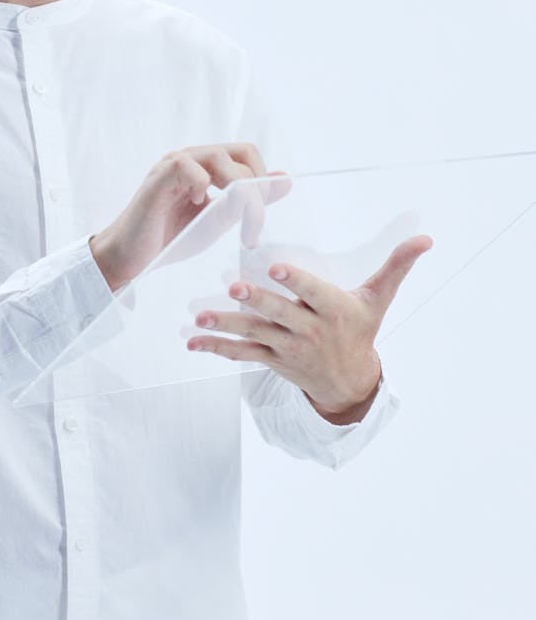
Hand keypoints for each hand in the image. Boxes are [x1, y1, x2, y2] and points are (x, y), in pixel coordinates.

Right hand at [89, 142, 289, 291]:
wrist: (130, 257)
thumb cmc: (169, 237)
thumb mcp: (219, 219)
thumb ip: (248, 200)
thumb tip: (285, 180)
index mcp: (207, 165)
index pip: (248, 155)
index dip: (263, 183)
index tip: (258, 222)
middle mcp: (192, 158)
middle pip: (242, 154)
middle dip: (257, 193)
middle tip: (253, 229)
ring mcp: (173, 165)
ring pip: (221, 159)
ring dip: (239, 195)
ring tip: (236, 225)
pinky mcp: (158, 178)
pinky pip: (188, 166)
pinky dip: (201, 186)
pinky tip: (197, 207)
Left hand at [187, 234, 433, 417]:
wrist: (349, 382)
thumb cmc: (361, 328)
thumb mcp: (379, 298)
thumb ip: (397, 265)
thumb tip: (426, 237)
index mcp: (335, 310)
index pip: (313, 292)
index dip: (294, 281)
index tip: (274, 268)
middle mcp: (311, 331)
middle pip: (279, 313)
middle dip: (256, 301)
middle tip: (233, 287)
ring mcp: (289, 348)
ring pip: (255, 334)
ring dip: (226, 324)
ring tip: (201, 316)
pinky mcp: (272, 361)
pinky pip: (242, 354)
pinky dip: (217, 347)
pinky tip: (193, 341)